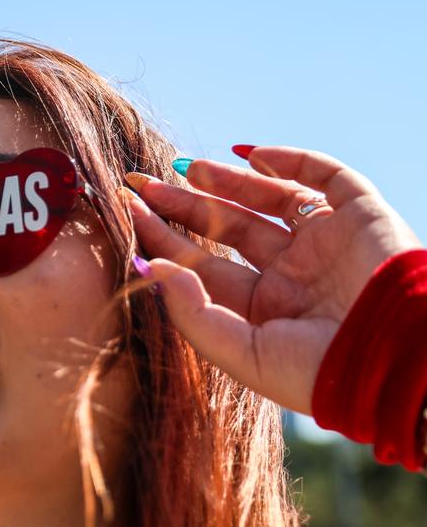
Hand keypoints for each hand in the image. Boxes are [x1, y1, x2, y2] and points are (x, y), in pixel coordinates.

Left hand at [125, 145, 421, 414]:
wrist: (403, 363)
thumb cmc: (321, 372)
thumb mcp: (242, 353)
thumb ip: (192, 313)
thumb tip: (150, 269)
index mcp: (261, 307)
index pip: (200, 263)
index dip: (161, 235)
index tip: (127, 208)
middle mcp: (290, 273)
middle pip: (224, 227)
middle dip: (181, 202)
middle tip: (140, 179)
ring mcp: (324, 241)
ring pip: (265, 198)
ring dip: (224, 179)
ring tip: (183, 166)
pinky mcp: (359, 214)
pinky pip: (323, 175)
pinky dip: (288, 159)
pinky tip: (248, 154)